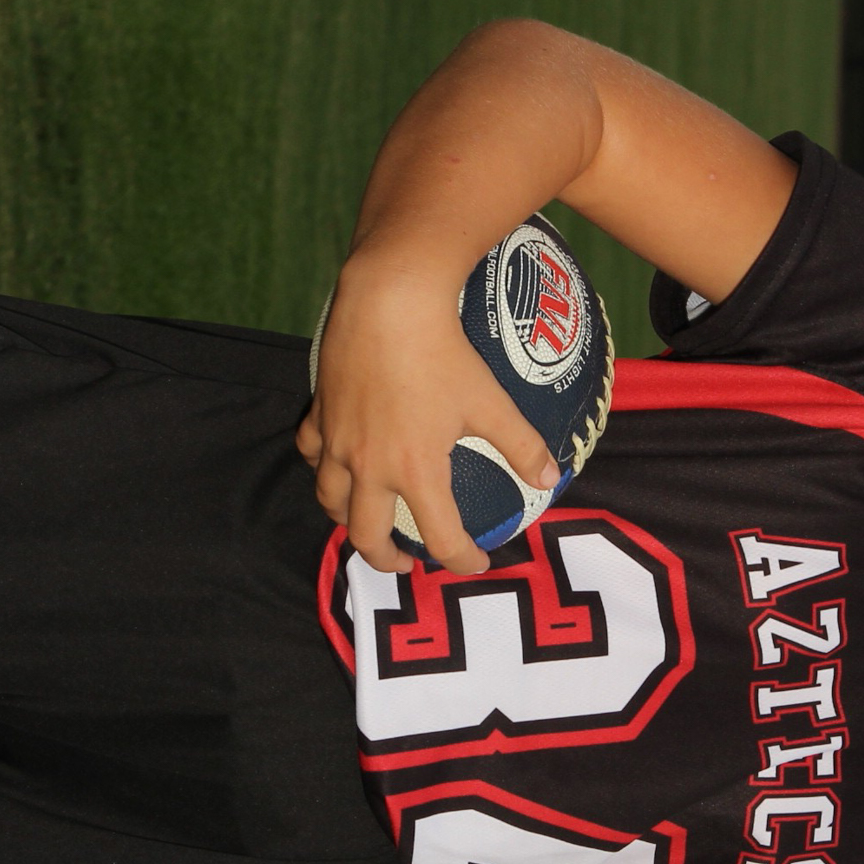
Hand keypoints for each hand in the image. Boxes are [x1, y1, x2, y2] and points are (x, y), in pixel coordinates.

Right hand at [297, 262, 558, 575]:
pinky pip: (312, 451)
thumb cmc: (444, 352)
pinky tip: (335, 460)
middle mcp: (368, 466)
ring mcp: (338, 440)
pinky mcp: (321, 410)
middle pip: (365, 536)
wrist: (388, 300)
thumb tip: (551, 476)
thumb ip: (522, 445)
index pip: (439, 538)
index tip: (476, 563)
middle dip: (384, 560)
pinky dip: (323, 466)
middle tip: (404, 563)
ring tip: (364, 521)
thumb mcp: (492, 401)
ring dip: (347, 520)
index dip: (461, 560)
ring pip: (329, 500)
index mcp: (415, 472)